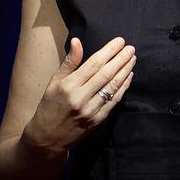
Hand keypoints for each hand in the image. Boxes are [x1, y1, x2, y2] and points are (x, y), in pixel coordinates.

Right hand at [22, 37, 135, 155]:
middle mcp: (80, 97)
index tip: (120, 41)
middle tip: (131, 48)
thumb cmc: (50, 105)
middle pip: (106, 74)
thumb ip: (69, 62)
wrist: (47, 138)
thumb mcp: (54, 82)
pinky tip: (129, 76)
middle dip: (121, 59)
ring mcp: (90, 110)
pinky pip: (114, 100)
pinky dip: (123, 87)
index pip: (94, 64)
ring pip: (112, 87)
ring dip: (125, 71)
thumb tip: (77, 41)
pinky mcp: (98, 120)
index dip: (109, 51)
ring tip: (132, 59)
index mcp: (68, 85)